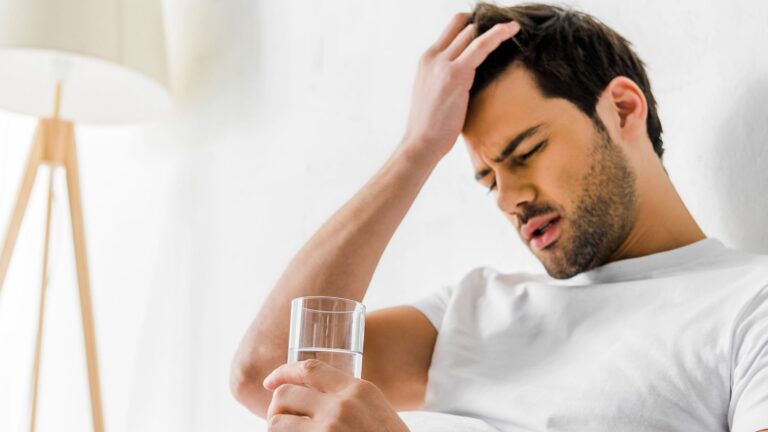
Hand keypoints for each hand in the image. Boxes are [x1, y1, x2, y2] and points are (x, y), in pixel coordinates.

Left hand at [262, 359, 409, 431]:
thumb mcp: (375, 410)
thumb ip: (348, 399)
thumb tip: (312, 397)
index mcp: (358, 389)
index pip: (310, 368)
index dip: (283, 372)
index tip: (270, 382)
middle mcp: (341, 405)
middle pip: (286, 394)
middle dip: (277, 407)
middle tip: (280, 420)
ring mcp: (329, 429)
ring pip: (277, 421)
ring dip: (276, 428)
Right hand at [401, 13, 520, 162]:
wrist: (421, 142)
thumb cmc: (430, 125)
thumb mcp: (435, 93)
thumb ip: (447, 78)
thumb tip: (468, 77)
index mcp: (426, 59)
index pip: (451, 30)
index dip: (469, 24)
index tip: (488, 26)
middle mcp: (432, 56)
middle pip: (462, 27)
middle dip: (484, 25)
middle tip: (506, 28)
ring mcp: (443, 63)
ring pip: (472, 32)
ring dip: (494, 28)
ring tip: (514, 27)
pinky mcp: (456, 74)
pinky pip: (480, 46)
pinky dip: (498, 35)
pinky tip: (512, 29)